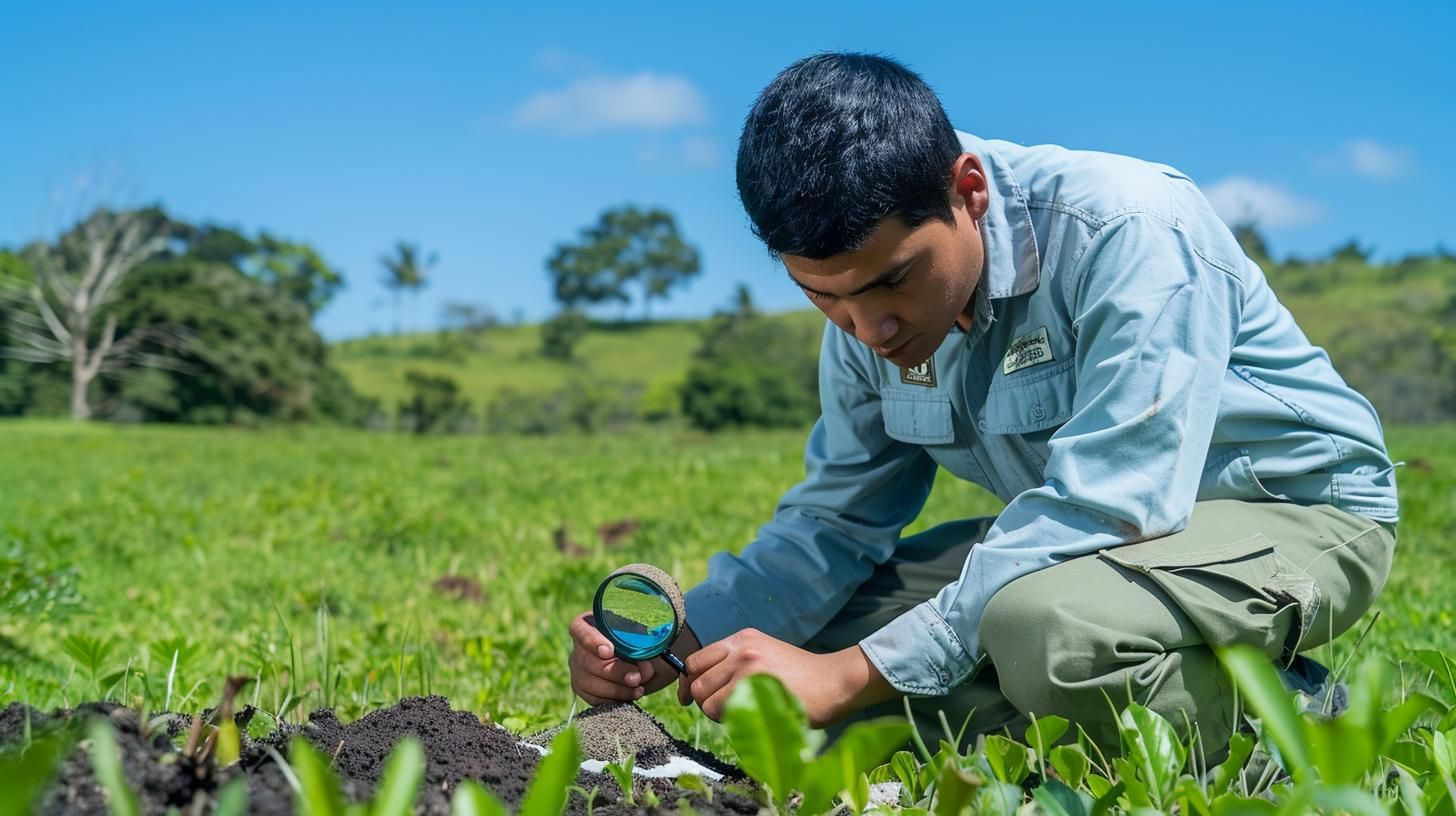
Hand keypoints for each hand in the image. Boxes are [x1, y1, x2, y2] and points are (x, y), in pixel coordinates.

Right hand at [567, 611, 699, 704]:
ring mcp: (579, 669)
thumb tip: (643, 670)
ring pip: (588, 683)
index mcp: (589, 624)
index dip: (591, 641)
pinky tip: (631, 696)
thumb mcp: (642, 636)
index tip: (609, 651)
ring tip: (638, 689)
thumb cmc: (642, 640)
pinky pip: (592, 698)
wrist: (645, 660)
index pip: (579, 629)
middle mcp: (579, 647)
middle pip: (586, 660)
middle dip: (614, 672)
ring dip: (616, 689)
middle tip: (636, 677)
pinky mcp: (584, 689)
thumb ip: (641, 646)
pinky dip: (613, 699)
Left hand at [679, 628, 895, 727]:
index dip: (691, 682)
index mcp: (742, 638)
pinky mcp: (753, 688)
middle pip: (697, 681)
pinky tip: (750, 717)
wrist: (833, 682)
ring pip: (705, 699)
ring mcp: (746, 667)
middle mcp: (741, 649)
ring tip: (741, 713)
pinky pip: (720, 711)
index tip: (692, 697)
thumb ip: (736, 663)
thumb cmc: (802, 677)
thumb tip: (702, 686)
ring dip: (715, 713)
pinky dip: (728, 720)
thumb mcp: (766, 655)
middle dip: (704, 700)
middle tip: (723, 710)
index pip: (696, 660)